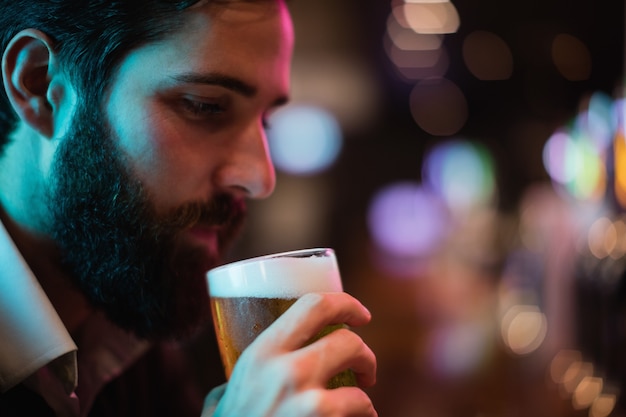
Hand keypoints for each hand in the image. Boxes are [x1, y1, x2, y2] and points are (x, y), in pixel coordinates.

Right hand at [204, 292, 376, 416]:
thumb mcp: (221, 403)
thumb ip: (231, 388)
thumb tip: (232, 386)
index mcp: (261, 354)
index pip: (314, 306)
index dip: (346, 304)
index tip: (360, 315)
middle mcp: (286, 372)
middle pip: (348, 341)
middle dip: (365, 354)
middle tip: (365, 370)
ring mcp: (308, 405)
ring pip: (360, 389)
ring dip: (365, 400)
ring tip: (359, 409)